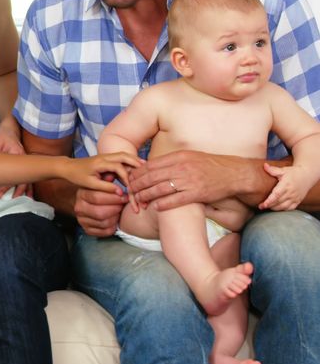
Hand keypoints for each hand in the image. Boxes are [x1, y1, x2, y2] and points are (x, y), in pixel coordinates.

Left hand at [0, 124, 28, 198]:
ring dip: (21, 190)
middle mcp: (24, 160)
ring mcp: (25, 163)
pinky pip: (27, 177)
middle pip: (21, 178)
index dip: (2, 182)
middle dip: (12, 190)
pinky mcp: (23, 164)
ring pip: (27, 179)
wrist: (10, 129)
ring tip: (15, 199)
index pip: (11, 173)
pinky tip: (27, 194)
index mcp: (18, 155)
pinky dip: (27, 186)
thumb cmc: (2, 136)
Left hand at [61, 152, 141, 193]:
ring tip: (144, 167)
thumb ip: (106, 187)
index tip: (131, 188)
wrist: (68, 167)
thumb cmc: (77, 176)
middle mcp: (104, 157)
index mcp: (100, 163)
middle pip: (124, 156)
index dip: (126, 178)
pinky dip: (129, 161)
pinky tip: (135, 167)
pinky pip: (120, 158)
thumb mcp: (90, 184)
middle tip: (147, 170)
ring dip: (134, 160)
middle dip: (136, 163)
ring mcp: (105, 156)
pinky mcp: (106, 158)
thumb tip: (121, 193)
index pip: (118, 168)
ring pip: (123, 155)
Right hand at [74, 174, 127, 236]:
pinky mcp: (87, 230)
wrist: (90, 205)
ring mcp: (82, 220)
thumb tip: (112, 174)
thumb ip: (107, 180)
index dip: (114, 197)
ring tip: (119, 212)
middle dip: (116, 209)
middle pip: (100, 212)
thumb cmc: (100, 193)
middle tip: (123, 205)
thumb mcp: (101, 183)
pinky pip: (104, 231)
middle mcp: (79, 208)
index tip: (124, 196)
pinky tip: (114, 220)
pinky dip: (113, 227)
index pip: (97, 197)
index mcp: (81, 194)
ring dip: (115, 218)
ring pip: (103, 223)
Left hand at [128, 150, 243, 210]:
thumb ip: (172, 160)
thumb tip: (152, 166)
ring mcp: (189, 181)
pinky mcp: (197, 194)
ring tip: (137, 200)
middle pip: (152, 177)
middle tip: (128, 190)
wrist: (235, 174)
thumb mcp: (190, 156)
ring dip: (146, 196)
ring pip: (160, 189)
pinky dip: (163, 204)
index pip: (151, 165)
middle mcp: (182, 167)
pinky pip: (175, 200)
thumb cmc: (211, 165)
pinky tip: (155, 207)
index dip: (137, 172)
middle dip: (137, 185)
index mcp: (179, 156)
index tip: (129, 177)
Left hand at [259, 163, 307, 210]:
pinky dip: (282, 209)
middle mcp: (291, 192)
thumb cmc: (293, 172)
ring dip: (274, 208)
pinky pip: (290, 208)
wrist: (307, 176)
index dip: (269, 201)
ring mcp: (295, 198)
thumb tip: (264, 166)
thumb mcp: (283, 170)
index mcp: (286, 185)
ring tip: (267, 207)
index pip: (276, 195)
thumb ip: (273, 170)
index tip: (263, 205)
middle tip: (260, 206)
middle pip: (278, 202)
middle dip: (269, 205)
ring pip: (284, 207)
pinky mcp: (298, 201)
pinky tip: (276, 208)